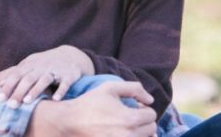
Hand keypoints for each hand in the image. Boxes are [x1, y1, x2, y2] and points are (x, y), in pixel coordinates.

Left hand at [0, 45, 94, 106]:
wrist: (71, 56)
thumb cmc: (45, 64)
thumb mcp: (30, 65)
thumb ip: (16, 74)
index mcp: (31, 65)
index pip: (16, 75)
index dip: (8, 86)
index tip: (0, 99)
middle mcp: (42, 67)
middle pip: (28, 79)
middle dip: (19, 92)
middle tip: (12, 105)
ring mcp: (55, 70)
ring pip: (44, 80)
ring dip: (36, 90)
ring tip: (28, 101)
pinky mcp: (69, 75)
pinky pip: (65, 83)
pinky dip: (61, 91)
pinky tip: (56, 99)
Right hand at [26, 81, 156, 136]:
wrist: (69, 122)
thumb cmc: (89, 103)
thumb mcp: (110, 88)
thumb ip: (134, 89)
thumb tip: (150, 100)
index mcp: (129, 119)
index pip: (152, 115)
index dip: (143, 108)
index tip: (134, 107)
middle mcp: (128, 136)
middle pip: (151, 130)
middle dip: (143, 121)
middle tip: (130, 117)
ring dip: (139, 132)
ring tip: (124, 126)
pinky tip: (120, 132)